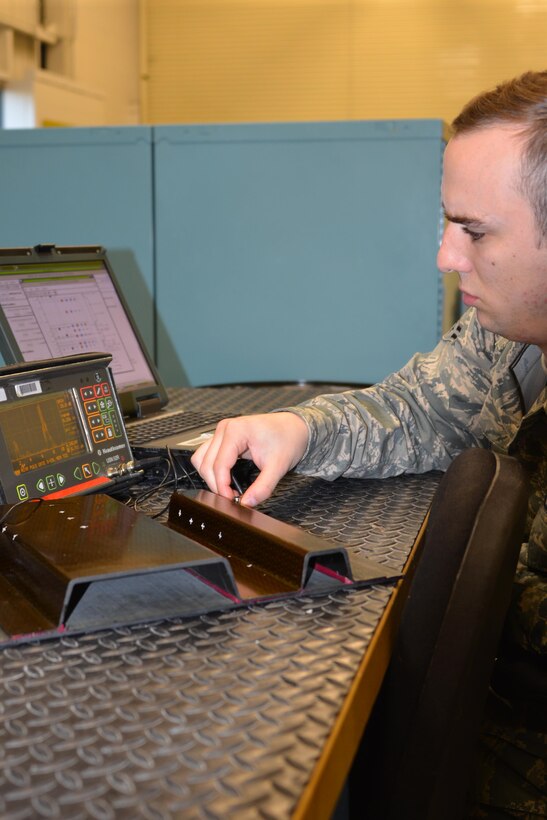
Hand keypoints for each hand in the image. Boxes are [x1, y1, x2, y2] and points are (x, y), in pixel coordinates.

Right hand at [191, 412, 308, 505]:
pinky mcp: (223, 436)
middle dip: (216, 484)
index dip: (222, 487)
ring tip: (227, 489)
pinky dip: (212, 469)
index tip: (231, 500)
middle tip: (231, 498)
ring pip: (202, 459)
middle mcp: (225, 428)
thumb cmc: (287, 440)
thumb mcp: (278, 467)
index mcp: (236, 431)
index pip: (219, 465)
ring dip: (210, 477)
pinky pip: (207, 454)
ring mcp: (222, 431)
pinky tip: (226, 479)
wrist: (295, 427)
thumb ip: (262, 487)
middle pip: (206, 463)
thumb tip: (247, 503)